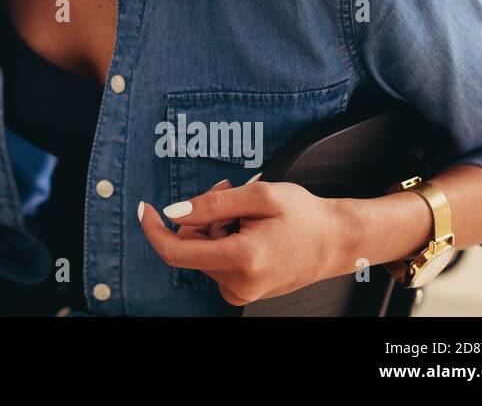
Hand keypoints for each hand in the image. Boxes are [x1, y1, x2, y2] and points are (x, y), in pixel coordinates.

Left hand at [139, 178, 350, 305]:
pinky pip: (216, 261)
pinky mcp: (242, 292)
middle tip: (226, 190)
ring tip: (246, 212)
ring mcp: (241, 292)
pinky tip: (247, 229)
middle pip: (191, 244)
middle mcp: (239, 282)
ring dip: (216, 225)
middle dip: (201, 214)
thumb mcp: (259, 195)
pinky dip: (224, 240)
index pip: (177, 252)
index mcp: (242, 258)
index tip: (145, 209)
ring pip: (204, 250)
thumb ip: (212, 203)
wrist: (336, 242)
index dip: (154, 230)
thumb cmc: (304, 215)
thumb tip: (174, 213)